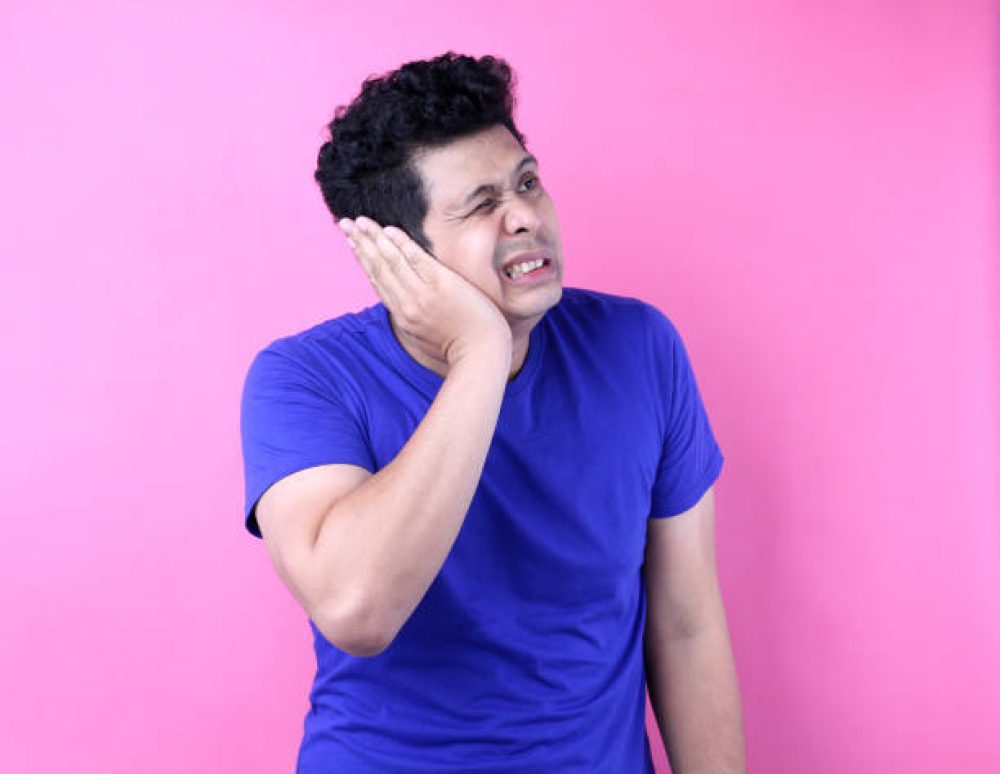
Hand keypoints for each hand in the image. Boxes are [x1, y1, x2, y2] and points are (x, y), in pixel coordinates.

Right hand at [340, 216, 511, 371]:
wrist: (481, 352)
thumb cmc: (460, 344)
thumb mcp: (426, 334)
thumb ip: (412, 316)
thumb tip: (405, 302)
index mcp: (402, 315)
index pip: (377, 281)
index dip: (362, 259)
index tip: (352, 242)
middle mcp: (406, 303)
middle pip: (378, 268)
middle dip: (360, 243)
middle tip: (345, 223)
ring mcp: (422, 294)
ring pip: (391, 261)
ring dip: (374, 238)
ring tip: (360, 221)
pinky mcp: (441, 284)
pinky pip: (417, 259)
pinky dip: (401, 244)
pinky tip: (389, 230)